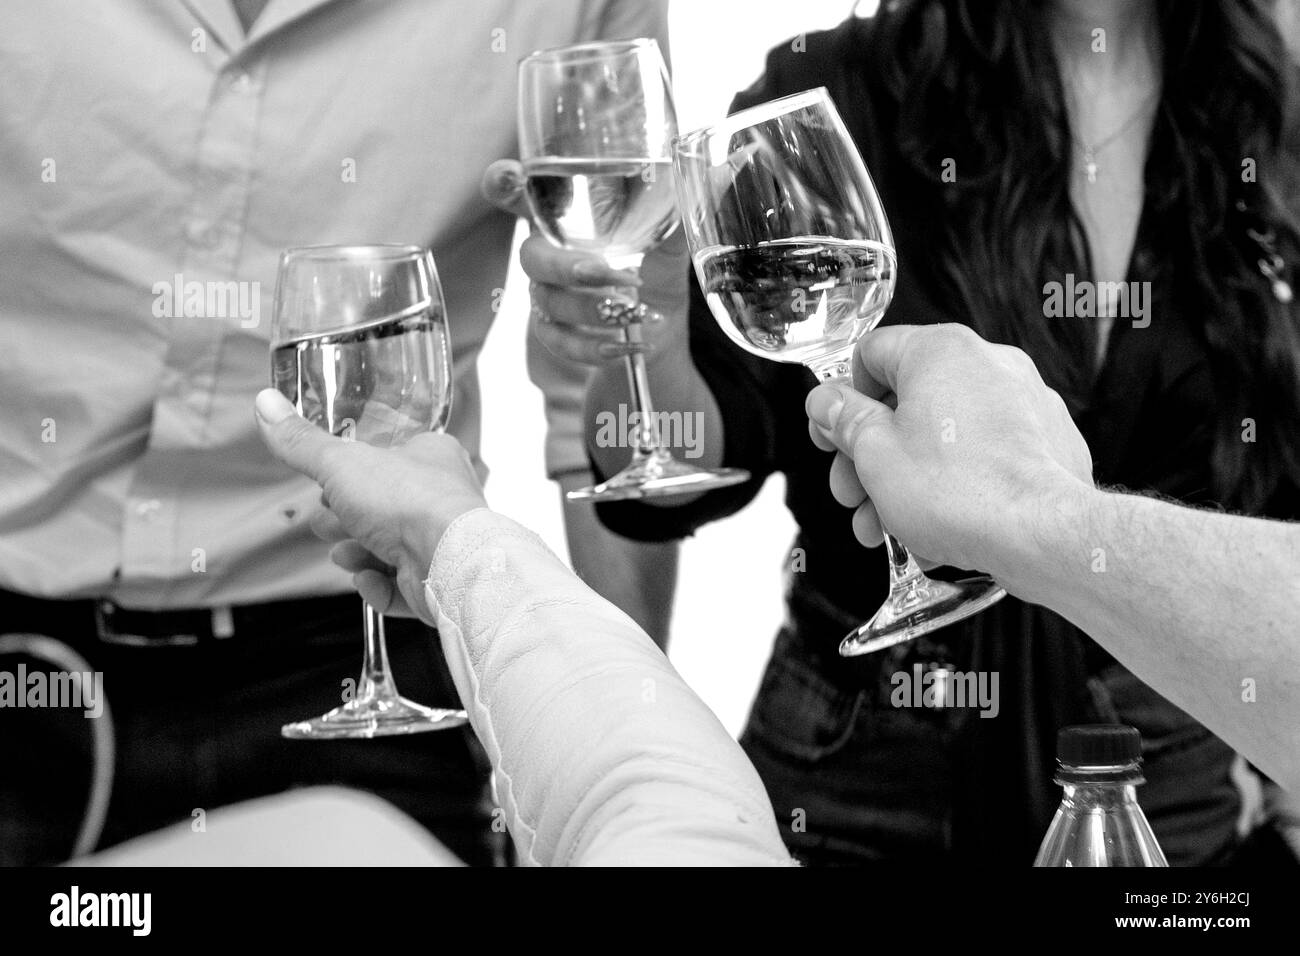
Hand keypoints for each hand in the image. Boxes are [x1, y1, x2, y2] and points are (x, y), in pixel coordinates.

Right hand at [254, 390, 487, 621]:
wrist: (447, 560)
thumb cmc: (408, 501)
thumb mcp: (341, 463)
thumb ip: (302, 442)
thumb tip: (265, 403)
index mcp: (431, 457)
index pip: (386, 461)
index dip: (350, 475)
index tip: (323, 485)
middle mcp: (441, 498)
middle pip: (381, 509)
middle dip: (345, 520)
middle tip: (327, 523)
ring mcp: (441, 542)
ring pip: (388, 550)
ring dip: (358, 555)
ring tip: (347, 555)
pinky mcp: (438, 581)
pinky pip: (400, 586)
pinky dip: (379, 586)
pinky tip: (369, 580)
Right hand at [481, 159, 689, 367]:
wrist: (657, 332)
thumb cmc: (655, 275)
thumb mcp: (667, 246)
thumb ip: (670, 218)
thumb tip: (688, 188)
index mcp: (565, 220)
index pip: (522, 195)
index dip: (505, 184)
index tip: (510, 179)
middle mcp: (546, 255)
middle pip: (531, 256)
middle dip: (567, 267)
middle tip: (610, 274)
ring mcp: (545, 296)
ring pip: (551, 303)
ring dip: (595, 310)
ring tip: (637, 312)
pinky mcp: (554, 334)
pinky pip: (562, 343)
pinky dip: (597, 348)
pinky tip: (631, 346)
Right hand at [805, 324, 1093, 575]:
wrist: (1042, 534)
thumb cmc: (959, 490)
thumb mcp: (873, 453)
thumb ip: (843, 420)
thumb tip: (825, 402)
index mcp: (940, 351)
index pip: (871, 354)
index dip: (841, 399)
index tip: (832, 437)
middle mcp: (987, 362)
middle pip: (906, 401)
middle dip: (869, 454)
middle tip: (852, 494)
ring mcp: (1024, 400)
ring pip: (944, 434)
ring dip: (905, 478)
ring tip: (885, 527)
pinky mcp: (1048, 440)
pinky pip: (984, 453)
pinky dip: (955, 483)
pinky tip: (935, 528)